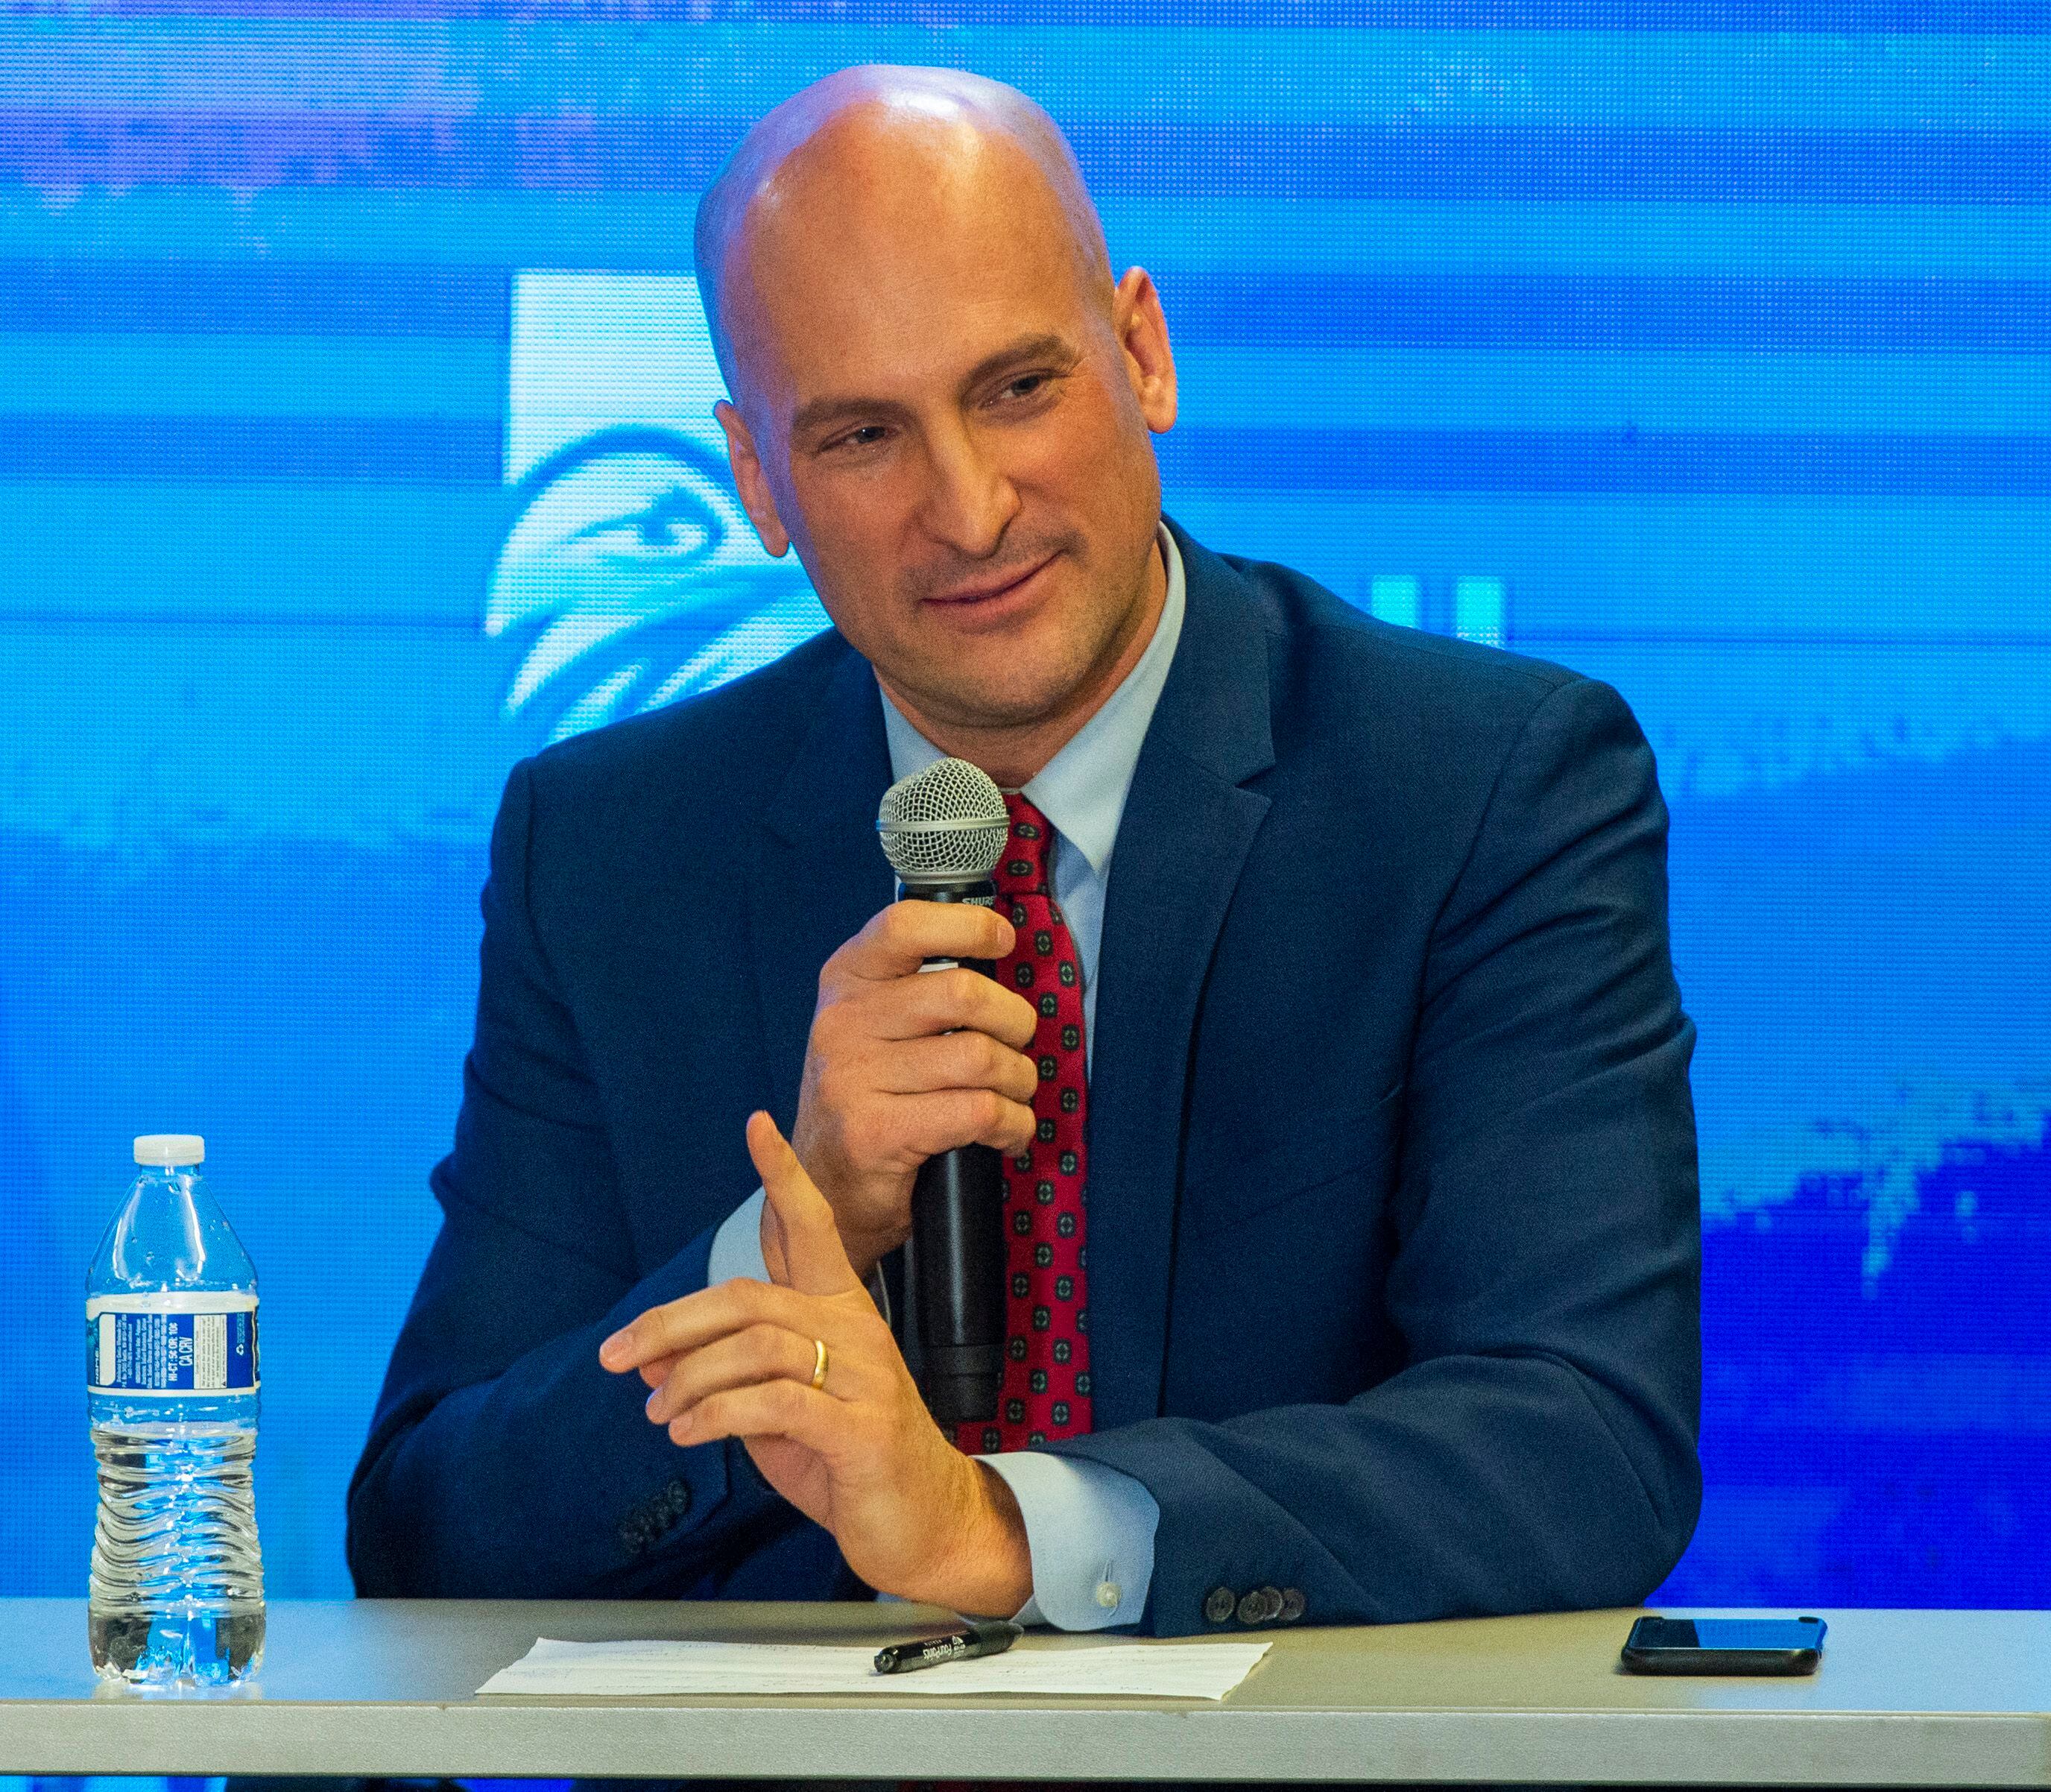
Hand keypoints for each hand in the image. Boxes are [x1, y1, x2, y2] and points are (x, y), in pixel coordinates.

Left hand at [599, 1111, 1033, 1616]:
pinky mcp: (862, 1430)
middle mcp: (856, 1331)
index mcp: (841, 1312)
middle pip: (750, 1298)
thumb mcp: (773, 1414)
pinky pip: (774, 1404)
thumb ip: (722, 1378)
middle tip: (616, 1355)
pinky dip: (716, 1414)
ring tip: (657, 1414)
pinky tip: (687, 1432)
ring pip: (755, 1347)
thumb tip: (648, 1359)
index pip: (812, 1228)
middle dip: (671, 1322)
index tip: (758, 1126)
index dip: (784, 1176)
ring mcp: (865, 1379)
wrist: (925, 1525)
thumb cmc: (848, 1461)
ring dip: (688, 1379)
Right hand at [788, 901, 1038, 1280]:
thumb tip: (998, 940)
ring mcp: (852, 1079)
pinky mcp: (874, 1133)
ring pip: (980, 1057)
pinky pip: (978, 1112)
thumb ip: (922, 982)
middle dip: (1015, 1021)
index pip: (904, 925)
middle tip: (1018, 1044)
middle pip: (963, 993)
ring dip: (1019, 1080)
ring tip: (1014, 1095)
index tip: (1003, 940)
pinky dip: (1012, 1124)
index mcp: (846, 980)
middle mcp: (841, 1022)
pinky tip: (1007, 1134)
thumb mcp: (877, 1023)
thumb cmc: (871, 1096)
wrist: (822, 1188)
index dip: (967, 926)